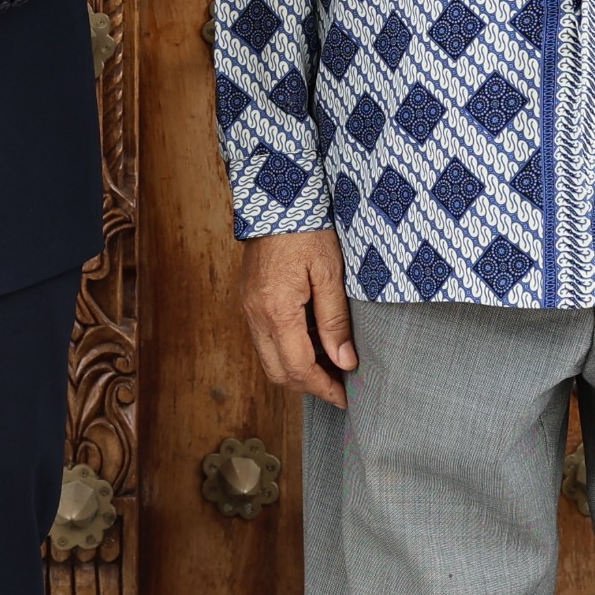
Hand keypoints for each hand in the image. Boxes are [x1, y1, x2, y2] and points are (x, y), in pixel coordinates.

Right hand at [240, 228, 358, 405]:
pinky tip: (313, 340)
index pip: (298, 368)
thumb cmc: (308, 229)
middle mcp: (256, 314)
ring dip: (298, 368)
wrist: (277, 197)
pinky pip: (265, 339)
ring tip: (331, 363)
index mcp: (277, 310)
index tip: (346, 397)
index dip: (323, 387)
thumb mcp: (331, 273)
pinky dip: (288, 349)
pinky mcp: (249, 300)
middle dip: (309, 385)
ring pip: (269, 358)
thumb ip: (335, 321)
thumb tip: (345, 361)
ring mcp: (248, 308)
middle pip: (278, 372)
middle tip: (339, 386)